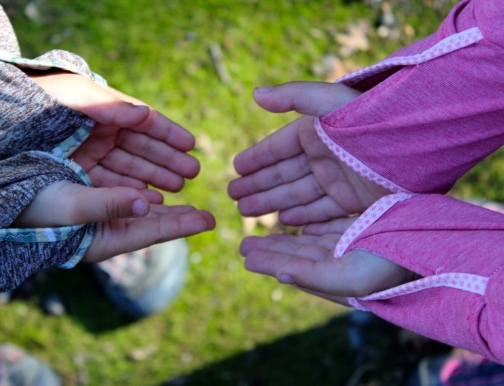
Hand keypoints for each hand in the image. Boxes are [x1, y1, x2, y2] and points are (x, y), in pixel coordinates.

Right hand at [15, 181, 214, 262]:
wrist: (1, 210)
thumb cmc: (34, 211)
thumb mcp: (72, 205)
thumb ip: (110, 204)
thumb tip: (148, 204)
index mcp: (106, 238)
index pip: (154, 231)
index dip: (183, 225)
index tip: (210, 221)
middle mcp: (106, 231)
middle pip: (152, 224)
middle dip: (179, 218)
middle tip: (206, 216)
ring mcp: (98, 220)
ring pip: (140, 211)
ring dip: (163, 204)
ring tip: (185, 200)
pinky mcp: (89, 206)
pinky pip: (124, 200)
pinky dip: (141, 195)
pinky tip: (152, 192)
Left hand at [30, 72, 198, 191]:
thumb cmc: (40, 101)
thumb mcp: (78, 97)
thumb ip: (113, 107)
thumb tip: (146, 115)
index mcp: (105, 112)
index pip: (145, 123)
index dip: (169, 134)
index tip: (191, 145)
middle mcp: (101, 133)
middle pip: (143, 148)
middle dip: (169, 161)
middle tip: (192, 173)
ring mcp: (90, 154)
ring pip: (131, 167)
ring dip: (156, 177)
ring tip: (179, 188)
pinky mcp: (78, 174)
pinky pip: (112, 182)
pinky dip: (132, 189)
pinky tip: (151, 197)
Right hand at [228, 81, 389, 223]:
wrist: (417, 144)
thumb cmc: (370, 120)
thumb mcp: (328, 102)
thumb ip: (292, 97)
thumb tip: (254, 93)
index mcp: (316, 133)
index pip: (278, 148)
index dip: (256, 159)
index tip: (235, 169)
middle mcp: (324, 158)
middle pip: (283, 175)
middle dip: (257, 186)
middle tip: (233, 196)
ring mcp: (339, 181)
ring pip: (297, 195)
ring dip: (272, 203)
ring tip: (247, 211)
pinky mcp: (354, 202)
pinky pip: (320, 211)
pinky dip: (301, 217)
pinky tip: (283, 221)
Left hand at [240, 217, 412, 304]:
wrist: (433, 243)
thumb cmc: (393, 265)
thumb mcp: (350, 278)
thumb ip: (314, 278)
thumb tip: (281, 277)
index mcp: (339, 277)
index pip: (297, 269)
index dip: (271, 262)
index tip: (246, 256)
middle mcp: (343, 261)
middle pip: (299, 253)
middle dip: (272, 249)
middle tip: (245, 244)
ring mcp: (353, 241)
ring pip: (311, 237)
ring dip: (286, 236)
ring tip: (263, 232)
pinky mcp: (363, 222)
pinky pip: (330, 221)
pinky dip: (312, 221)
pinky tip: (297, 221)